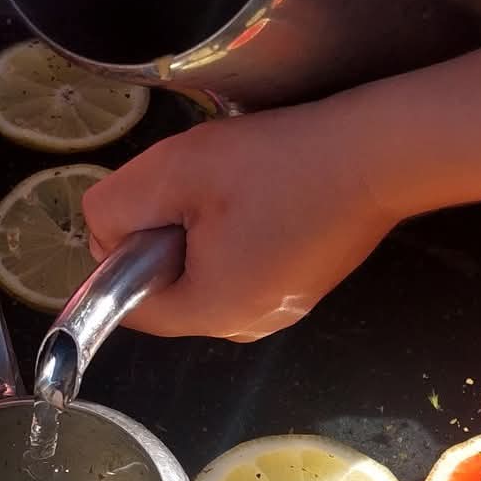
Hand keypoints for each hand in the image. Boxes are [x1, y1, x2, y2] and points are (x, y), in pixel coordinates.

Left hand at [83, 104, 394, 339]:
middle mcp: (246, 326)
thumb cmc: (277, 163)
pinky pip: (244, 269)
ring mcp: (281, 310)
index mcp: (212, 312)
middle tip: (196, 186)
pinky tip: (264, 197)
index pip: (131, 306)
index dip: (122, 253)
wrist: (378, 155)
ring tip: (235, 188)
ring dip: (203, 234)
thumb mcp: (174, 171)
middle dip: (167, 240)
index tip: (150, 200)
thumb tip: (102, 235)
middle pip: (170, 291)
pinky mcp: (302, 288)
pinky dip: (239, 236)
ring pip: (207, 276)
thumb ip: (115, 208)